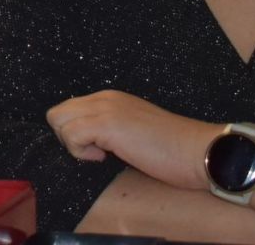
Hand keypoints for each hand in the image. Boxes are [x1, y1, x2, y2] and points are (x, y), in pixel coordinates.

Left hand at [46, 89, 215, 191]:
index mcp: (110, 99)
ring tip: (102, 154)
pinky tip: (105, 156)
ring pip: (58, 121)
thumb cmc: (172, 149)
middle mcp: (105, 98)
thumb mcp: (133, 131)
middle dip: (68, 137)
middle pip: (57, 112)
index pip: (69, 109)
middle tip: (95, 152)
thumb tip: (87, 142)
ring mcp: (105, 108)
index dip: (75, 133)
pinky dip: (81, 151)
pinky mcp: (107, 124)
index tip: (97, 148)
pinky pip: (71, 134)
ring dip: (74, 144)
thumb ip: (110, 129)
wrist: (197, 150)